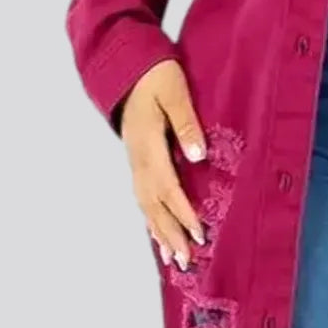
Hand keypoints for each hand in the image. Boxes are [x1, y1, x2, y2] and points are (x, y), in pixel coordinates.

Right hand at [120, 59, 207, 271]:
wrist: (127, 66)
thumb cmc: (156, 75)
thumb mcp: (175, 93)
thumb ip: (187, 124)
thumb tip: (198, 156)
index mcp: (148, 144)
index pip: (167, 187)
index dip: (183, 212)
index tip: (200, 233)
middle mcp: (138, 159)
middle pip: (153, 204)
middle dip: (170, 234)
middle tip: (188, 261)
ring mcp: (134, 161)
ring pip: (145, 204)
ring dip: (159, 232)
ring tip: (173, 259)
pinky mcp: (136, 159)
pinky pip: (142, 196)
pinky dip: (151, 218)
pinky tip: (158, 234)